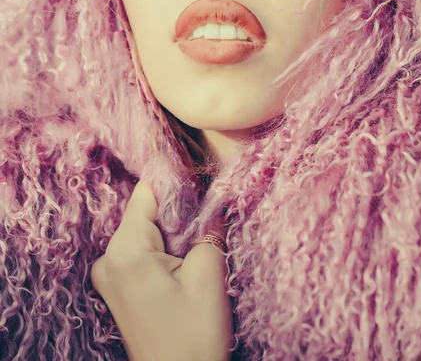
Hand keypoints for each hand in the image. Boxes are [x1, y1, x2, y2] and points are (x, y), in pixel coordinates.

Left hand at [90, 182, 232, 360]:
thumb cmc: (193, 337)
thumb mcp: (209, 275)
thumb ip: (209, 227)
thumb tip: (213, 199)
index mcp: (126, 250)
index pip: (147, 194)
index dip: (176, 185)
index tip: (201, 184)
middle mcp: (107, 258)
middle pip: (145, 212)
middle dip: (177, 214)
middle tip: (205, 229)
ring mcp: (107, 274)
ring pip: (145, 230)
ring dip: (172, 233)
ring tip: (194, 256)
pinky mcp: (116, 285)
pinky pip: (140, 250)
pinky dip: (162, 250)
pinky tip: (180, 269)